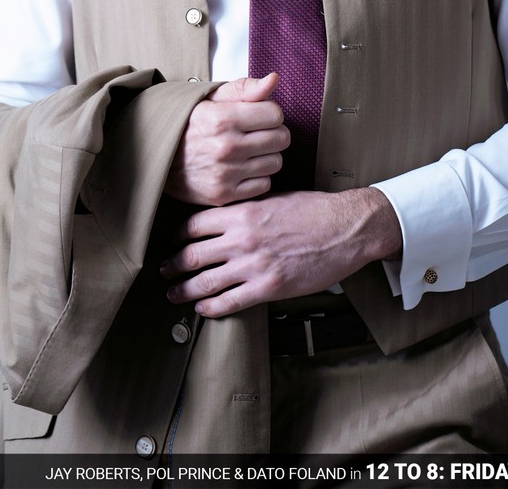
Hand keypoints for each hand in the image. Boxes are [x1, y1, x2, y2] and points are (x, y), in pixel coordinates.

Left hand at [160, 187, 402, 316]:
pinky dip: (211, 307)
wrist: (345, 229)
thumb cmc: (314, 210)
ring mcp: (254, 264)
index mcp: (243, 212)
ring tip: (173, 294)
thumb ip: (247, 208)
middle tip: (163, 271)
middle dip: (172, 265)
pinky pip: (230, 302)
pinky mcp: (268, 287)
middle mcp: (242, 238)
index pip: (195, 224)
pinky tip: (203, 308)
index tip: (173, 241)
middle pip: (192, 254)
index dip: (178, 235)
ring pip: (205, 282)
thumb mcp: (275, 198)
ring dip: (184, 290)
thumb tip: (224, 217)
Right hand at [165, 73, 288, 205]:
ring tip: (249, 150)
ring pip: (276, 162)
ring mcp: (225, 174)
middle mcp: (226, 147)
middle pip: (281, 138)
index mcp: (223, 119)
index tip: (258, 115)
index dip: (269, 112)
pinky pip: (264, 185)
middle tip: (257, 132)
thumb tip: (274, 79)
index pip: (275, 114)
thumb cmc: (191, 124)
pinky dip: (258, 177)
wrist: (160, 158)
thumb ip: (245, 88)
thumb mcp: (212, 98)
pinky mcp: (224, 195)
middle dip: (273, 132)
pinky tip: (243, 168)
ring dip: (267, 155)